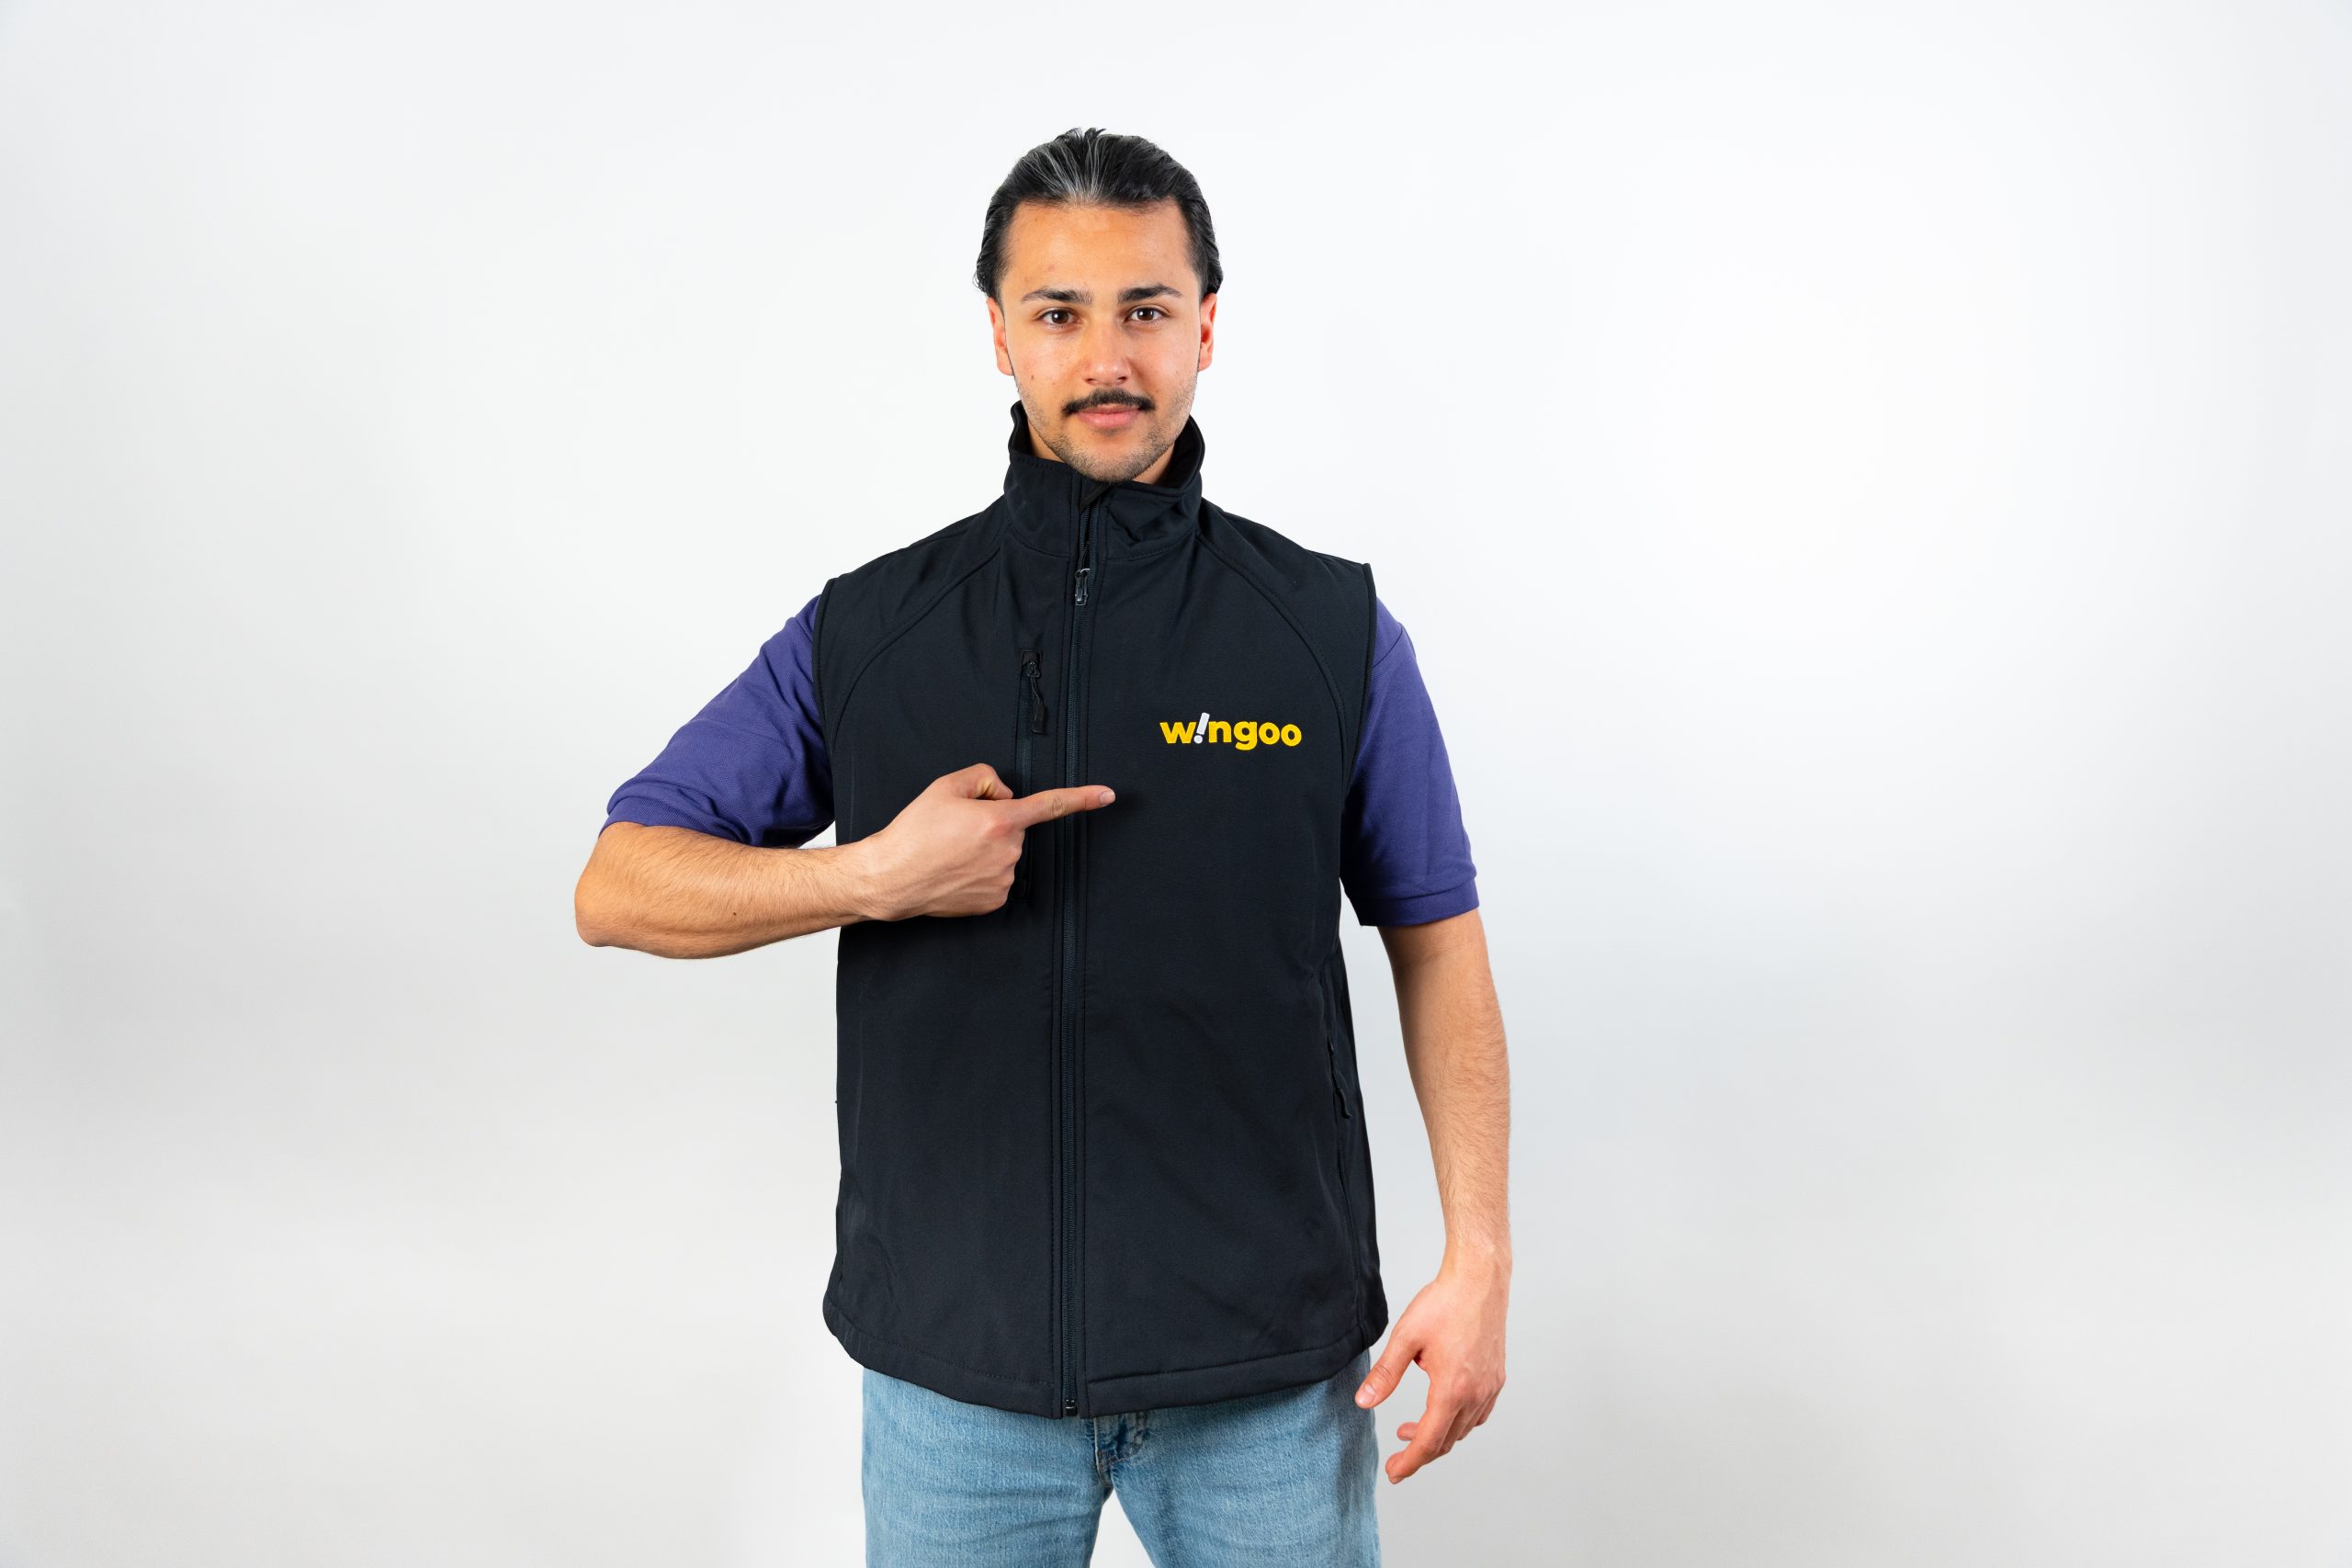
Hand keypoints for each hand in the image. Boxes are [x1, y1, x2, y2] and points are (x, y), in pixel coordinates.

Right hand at [850, 763, 1113, 919]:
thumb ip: (985, 777)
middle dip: (992, 825)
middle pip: (1013, 829)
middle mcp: (1008, 852)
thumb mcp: (946, 786)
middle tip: (955, 831)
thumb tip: (1005, 795)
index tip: (1107, 795)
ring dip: (985, 850)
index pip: (1049, 805)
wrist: (891, 877)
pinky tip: (955, 872)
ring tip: (950, 853)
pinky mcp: (994, 901)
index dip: (1081, 798)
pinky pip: (997, 878)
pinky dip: (980, 873)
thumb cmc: (914, 831)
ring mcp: (1003, 880)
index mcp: (1000, 821)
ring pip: (1005, 854)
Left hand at [1352, 1255, 1508, 1482]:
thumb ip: (1385, 1374)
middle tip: (1396, 1458)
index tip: (1393, 1472)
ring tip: (1409, 1430)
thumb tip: (1363, 1402)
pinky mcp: (1496, 1378)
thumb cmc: (1444, 1303)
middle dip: (1420, 1453)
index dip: (1409, 1461)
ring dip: (1437, 1436)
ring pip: (1463, 1429)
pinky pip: (1478, 1414)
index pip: (1428, 1440)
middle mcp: (1476, 1394)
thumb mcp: (1406, 1338)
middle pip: (1447, 1441)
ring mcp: (1490, 1387)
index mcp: (1452, 1389)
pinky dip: (1458, 1422)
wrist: (1480, 1280)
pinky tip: (1442, 1411)